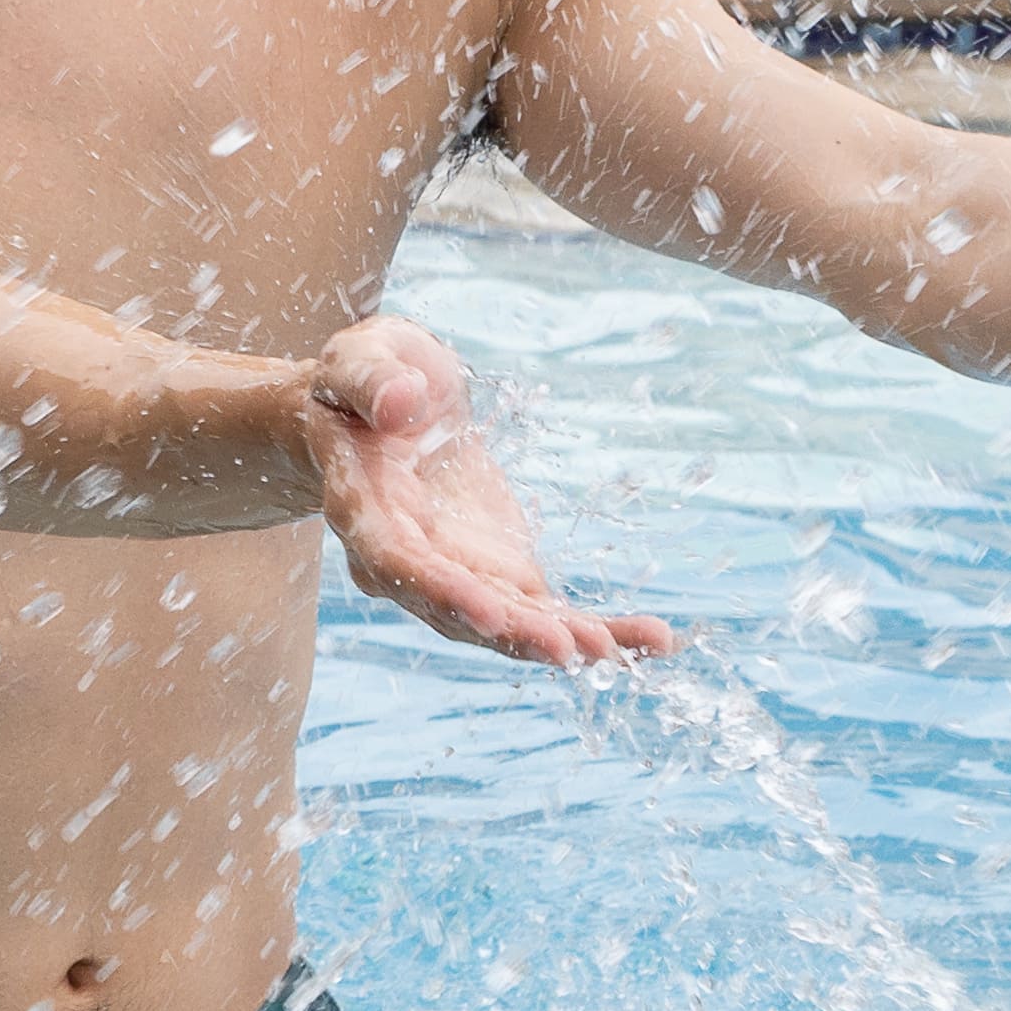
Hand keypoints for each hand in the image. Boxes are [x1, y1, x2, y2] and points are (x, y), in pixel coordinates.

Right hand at [294, 319, 666, 668]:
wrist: (377, 410)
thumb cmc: (361, 380)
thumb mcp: (360, 359)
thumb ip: (373, 381)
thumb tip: (401, 404)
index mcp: (364, 508)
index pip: (397, 561)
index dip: (441, 590)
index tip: (490, 613)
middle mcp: (405, 559)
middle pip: (456, 610)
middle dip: (514, 632)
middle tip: (569, 649)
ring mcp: (456, 572)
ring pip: (506, 621)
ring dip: (560, 639)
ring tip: (617, 651)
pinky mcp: (499, 573)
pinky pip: (546, 609)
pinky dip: (598, 629)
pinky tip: (651, 640)